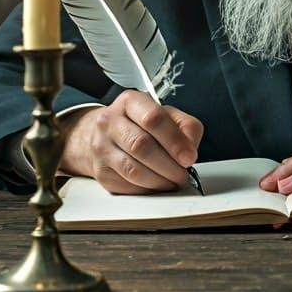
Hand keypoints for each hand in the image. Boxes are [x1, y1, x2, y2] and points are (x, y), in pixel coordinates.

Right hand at [58, 90, 202, 193]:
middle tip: (182, 173)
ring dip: (159, 180)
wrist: (107, 135)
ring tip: (172, 180)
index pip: (153, 118)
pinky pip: (126, 186)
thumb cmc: (141, 125)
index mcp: (130, 102)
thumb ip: (186, 126)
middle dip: (169, 165)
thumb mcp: (167, 114)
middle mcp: (110, 122)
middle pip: (141, 145)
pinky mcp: (101, 171)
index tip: (189, 157)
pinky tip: (156, 184)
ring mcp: (102, 147)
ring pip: (133, 170)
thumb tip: (190, 148)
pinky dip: (147, 189)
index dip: (174, 140)